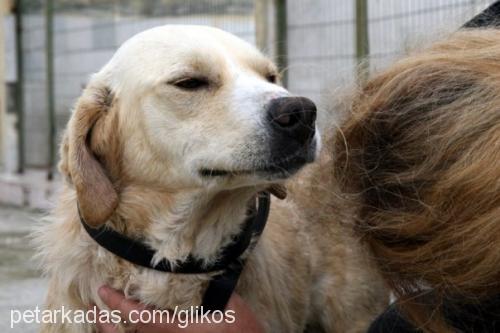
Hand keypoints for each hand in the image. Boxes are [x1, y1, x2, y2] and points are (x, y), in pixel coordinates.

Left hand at [95, 285, 264, 332]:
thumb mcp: (232, 308)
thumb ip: (216, 289)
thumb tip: (206, 267)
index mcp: (179, 332)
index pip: (141, 318)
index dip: (119, 305)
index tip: (103, 292)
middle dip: (107, 323)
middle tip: (95, 307)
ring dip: (118, 332)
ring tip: (106, 318)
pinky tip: (136, 328)